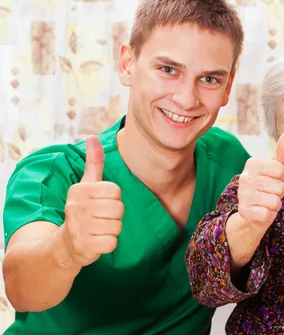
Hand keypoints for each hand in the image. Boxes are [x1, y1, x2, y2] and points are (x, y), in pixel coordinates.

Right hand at [60, 136, 123, 266]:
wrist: (64, 244)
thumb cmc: (82, 210)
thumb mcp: (86, 185)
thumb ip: (93, 162)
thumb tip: (92, 137)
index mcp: (80, 190)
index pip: (116, 191)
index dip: (113, 199)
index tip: (101, 203)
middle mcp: (76, 206)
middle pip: (119, 209)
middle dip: (114, 216)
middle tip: (100, 218)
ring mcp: (78, 227)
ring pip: (117, 226)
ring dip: (111, 230)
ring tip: (98, 229)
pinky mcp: (83, 246)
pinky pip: (112, 243)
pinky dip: (108, 244)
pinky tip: (96, 241)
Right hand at [237, 132, 283, 230]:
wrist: (254, 211)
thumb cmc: (270, 186)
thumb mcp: (279, 169)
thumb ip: (283, 152)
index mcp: (253, 163)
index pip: (281, 169)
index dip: (282, 178)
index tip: (274, 180)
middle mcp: (245, 177)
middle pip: (279, 186)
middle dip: (279, 193)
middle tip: (270, 193)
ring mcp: (243, 194)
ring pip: (275, 201)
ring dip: (275, 204)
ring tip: (266, 202)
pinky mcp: (244, 211)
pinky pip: (268, 214)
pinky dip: (269, 215)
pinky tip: (262, 211)